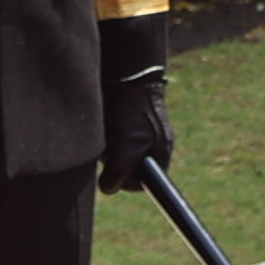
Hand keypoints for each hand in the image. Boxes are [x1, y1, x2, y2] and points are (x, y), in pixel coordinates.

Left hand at [98, 52, 174, 194]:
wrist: (126, 76)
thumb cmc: (133, 112)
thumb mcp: (128, 147)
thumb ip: (120, 172)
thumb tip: (108, 188)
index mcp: (160, 153)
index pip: (144, 183)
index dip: (127, 182)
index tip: (116, 173)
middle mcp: (150, 146)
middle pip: (127, 171)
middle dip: (115, 164)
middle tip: (110, 148)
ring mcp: (137, 134)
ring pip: (115, 157)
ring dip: (107, 150)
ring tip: (108, 132)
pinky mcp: (123, 123)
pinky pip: (109, 141)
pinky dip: (103, 138)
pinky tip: (104, 125)